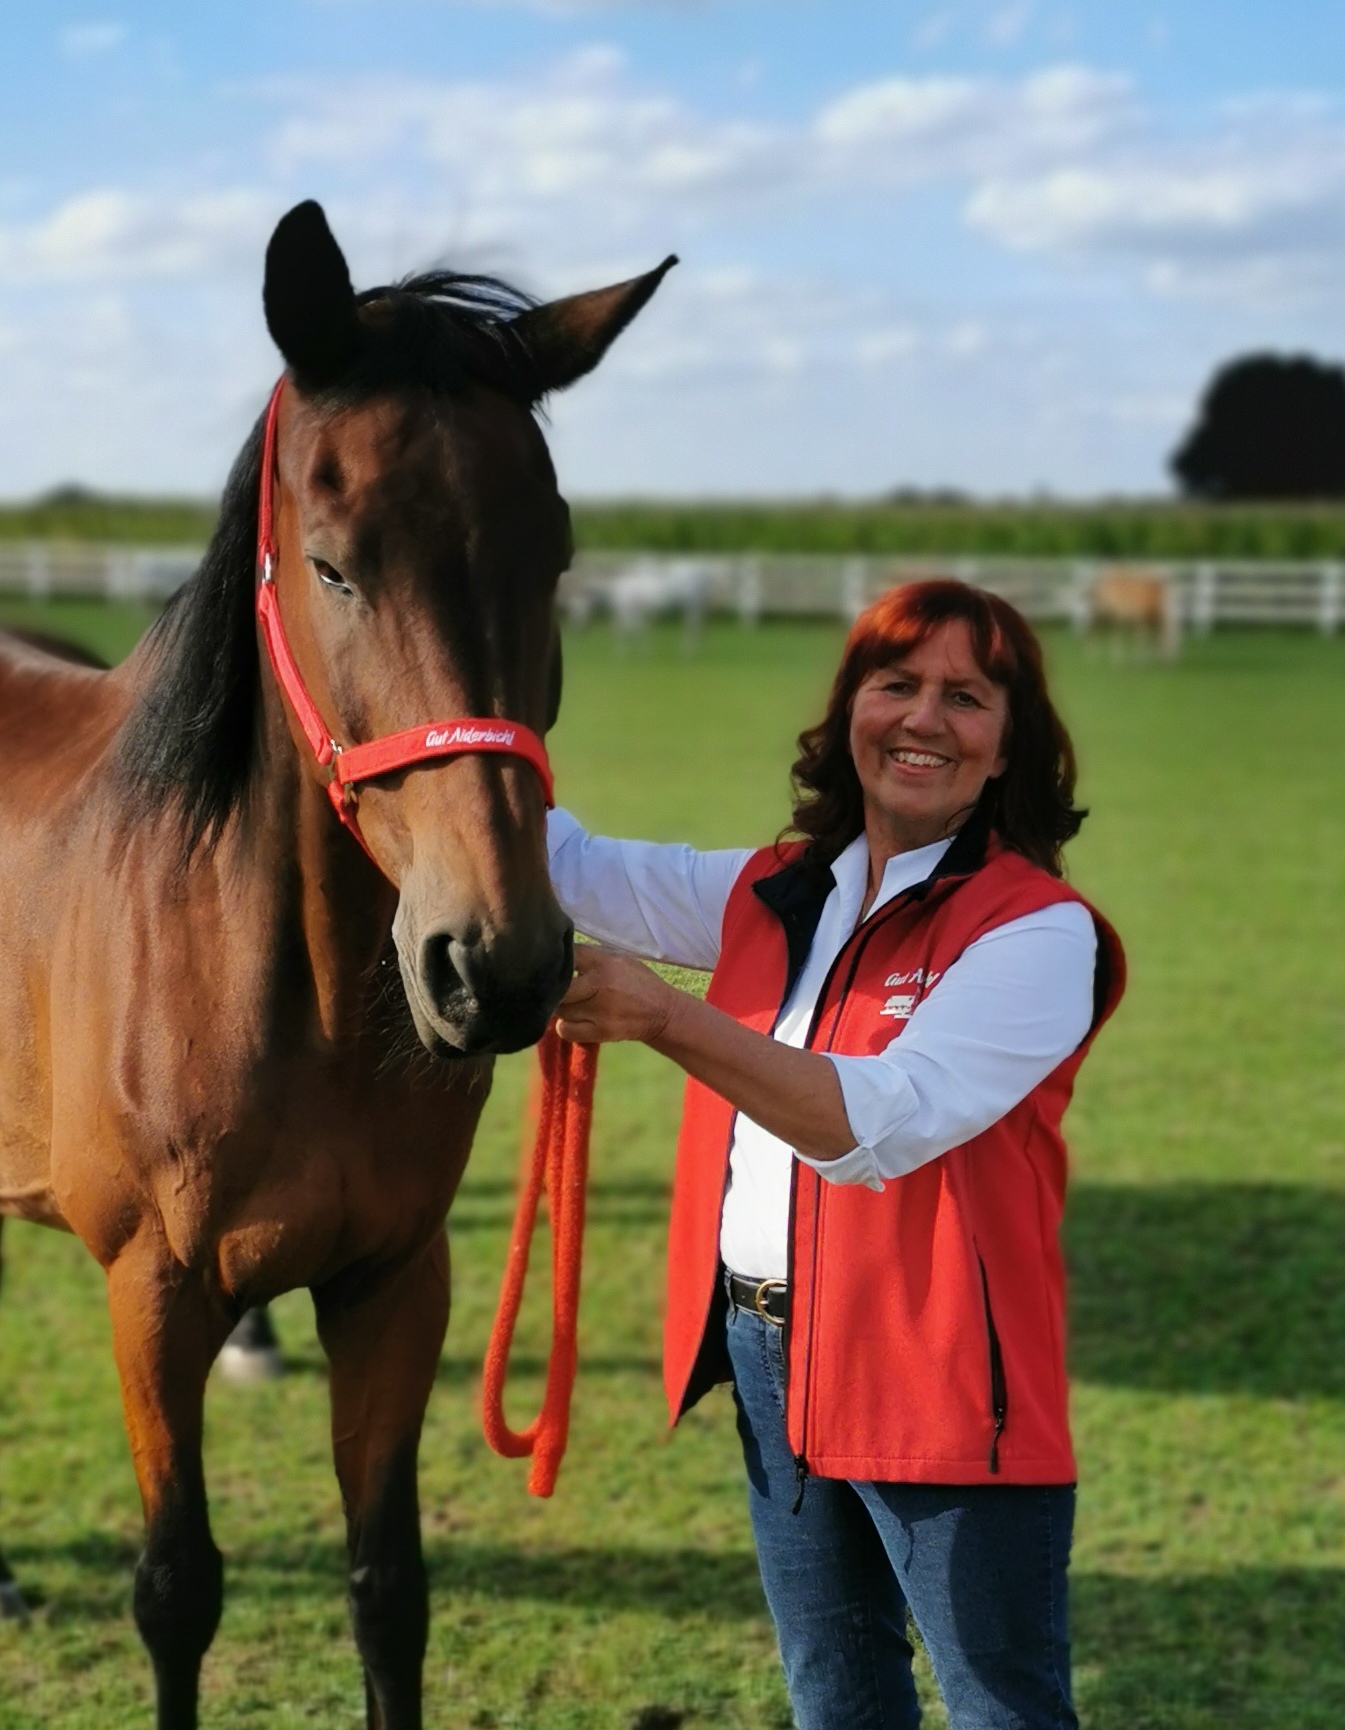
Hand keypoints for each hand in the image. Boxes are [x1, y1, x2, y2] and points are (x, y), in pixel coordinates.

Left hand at [554, 944, 679, 1045]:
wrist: (662, 1012)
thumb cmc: (638, 981)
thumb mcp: (619, 959)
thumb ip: (592, 957)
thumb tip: (561, 955)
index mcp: (604, 962)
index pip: (568, 956)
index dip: (558, 961)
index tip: (556, 966)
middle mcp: (599, 985)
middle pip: (559, 986)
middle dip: (555, 988)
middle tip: (557, 989)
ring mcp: (599, 1011)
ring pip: (560, 1010)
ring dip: (560, 1007)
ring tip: (569, 1005)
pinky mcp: (600, 1032)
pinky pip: (566, 1030)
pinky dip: (565, 1026)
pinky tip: (574, 1021)